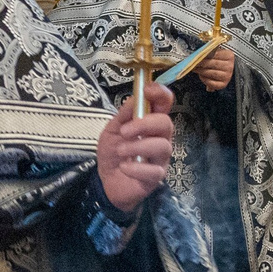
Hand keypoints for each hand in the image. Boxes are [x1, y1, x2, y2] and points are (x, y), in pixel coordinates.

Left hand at [97, 84, 175, 210]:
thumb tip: (134, 96)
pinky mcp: (156, 177)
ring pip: (162, 146)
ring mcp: (160, 158)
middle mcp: (160, 137)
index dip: (160, 94)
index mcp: (150, 122)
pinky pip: (154, 171)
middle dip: (145, 124)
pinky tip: (124, 167)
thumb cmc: (112, 152)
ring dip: (138, 147)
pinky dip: (136, 168)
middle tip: (124, 131)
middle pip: (166, 123)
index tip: (147, 90)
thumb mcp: (112, 129)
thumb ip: (124, 114)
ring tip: (120, 151)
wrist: (106, 181)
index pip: (164, 103)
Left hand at [197, 47, 236, 91]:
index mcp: (229, 56)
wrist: (222, 70)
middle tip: (193, 62)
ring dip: (201, 71)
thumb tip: (199, 53)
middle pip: (213, 64)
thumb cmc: (217, 60)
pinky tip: (201, 76)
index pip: (216, 54)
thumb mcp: (215, 53)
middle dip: (201, 63)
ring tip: (195, 68)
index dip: (205, 55)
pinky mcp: (223, 85)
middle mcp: (230, 67)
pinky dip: (204, 79)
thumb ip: (209, 52)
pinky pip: (212, 83)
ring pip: (212, 73)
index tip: (197, 55)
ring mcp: (227, 76)